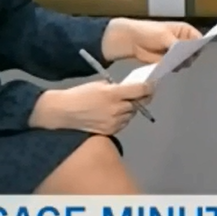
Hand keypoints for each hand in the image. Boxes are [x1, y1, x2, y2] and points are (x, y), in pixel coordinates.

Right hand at [31, 81, 153, 134]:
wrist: (64, 112)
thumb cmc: (81, 94)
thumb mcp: (100, 84)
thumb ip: (117, 87)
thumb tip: (132, 89)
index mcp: (113, 93)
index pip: (140, 90)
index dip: (149, 87)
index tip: (152, 85)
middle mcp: (116, 109)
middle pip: (138, 103)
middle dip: (139, 99)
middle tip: (137, 94)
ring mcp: (114, 122)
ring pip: (132, 114)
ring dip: (130, 109)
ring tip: (119, 105)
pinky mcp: (111, 131)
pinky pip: (124, 123)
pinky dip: (122, 118)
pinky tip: (113, 114)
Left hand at [101, 18, 201, 65]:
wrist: (131, 41)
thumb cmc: (148, 32)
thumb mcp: (164, 36)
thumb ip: (177, 45)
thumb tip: (185, 53)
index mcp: (185, 31)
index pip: (198, 39)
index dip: (198, 46)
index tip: (193, 52)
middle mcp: (183, 42)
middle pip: (193, 52)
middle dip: (188, 56)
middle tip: (181, 58)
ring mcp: (176, 53)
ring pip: (185, 61)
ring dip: (180, 63)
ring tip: (171, 62)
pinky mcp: (169, 63)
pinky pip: (175, 67)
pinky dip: (172, 68)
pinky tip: (166, 66)